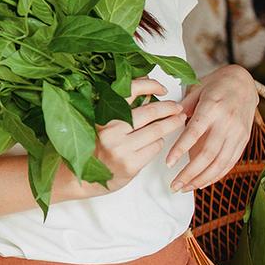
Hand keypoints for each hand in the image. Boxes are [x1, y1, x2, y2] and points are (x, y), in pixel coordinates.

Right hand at [92, 78, 186, 194]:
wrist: (85, 178)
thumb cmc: (97, 148)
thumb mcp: (103, 123)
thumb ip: (122, 107)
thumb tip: (147, 88)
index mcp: (101, 115)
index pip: (129, 91)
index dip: (149, 86)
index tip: (161, 88)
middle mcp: (110, 130)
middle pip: (149, 112)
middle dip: (169, 108)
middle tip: (177, 107)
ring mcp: (120, 149)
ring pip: (156, 131)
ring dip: (171, 124)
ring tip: (179, 120)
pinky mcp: (131, 164)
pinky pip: (155, 147)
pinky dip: (160, 142)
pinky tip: (157, 141)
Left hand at [166, 64, 257, 191]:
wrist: (243, 82)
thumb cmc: (215, 84)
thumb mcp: (196, 89)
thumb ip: (182, 108)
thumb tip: (168, 122)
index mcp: (212, 108)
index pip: (195, 132)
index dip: (181, 149)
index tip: (169, 163)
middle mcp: (227, 123)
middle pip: (209, 154)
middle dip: (190, 173)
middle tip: (174, 185)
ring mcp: (238, 133)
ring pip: (220, 163)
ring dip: (202, 179)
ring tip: (185, 188)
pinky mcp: (244, 140)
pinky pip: (230, 162)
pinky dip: (216, 175)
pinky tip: (203, 183)